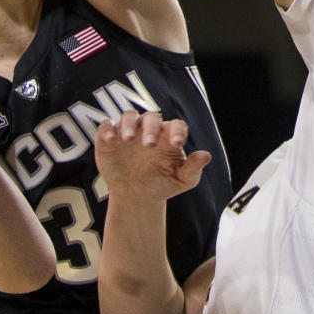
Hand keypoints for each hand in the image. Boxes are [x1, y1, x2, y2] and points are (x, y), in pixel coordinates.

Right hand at [96, 111, 210, 200]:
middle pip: (151, 118)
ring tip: (128, 139)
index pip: (175, 126)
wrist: (137, 196)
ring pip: (129, 116)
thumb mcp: (181, 180)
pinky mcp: (109, 138)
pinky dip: (107, 129)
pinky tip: (110, 139)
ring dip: (129, 124)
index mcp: (168, 136)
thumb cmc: (162, 184)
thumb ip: (193, 167)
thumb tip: (206, 155)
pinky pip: (107, 126)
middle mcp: (149, 129)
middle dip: (150, 129)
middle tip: (149, 145)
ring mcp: (129, 131)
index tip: (177, 143)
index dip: (177, 131)